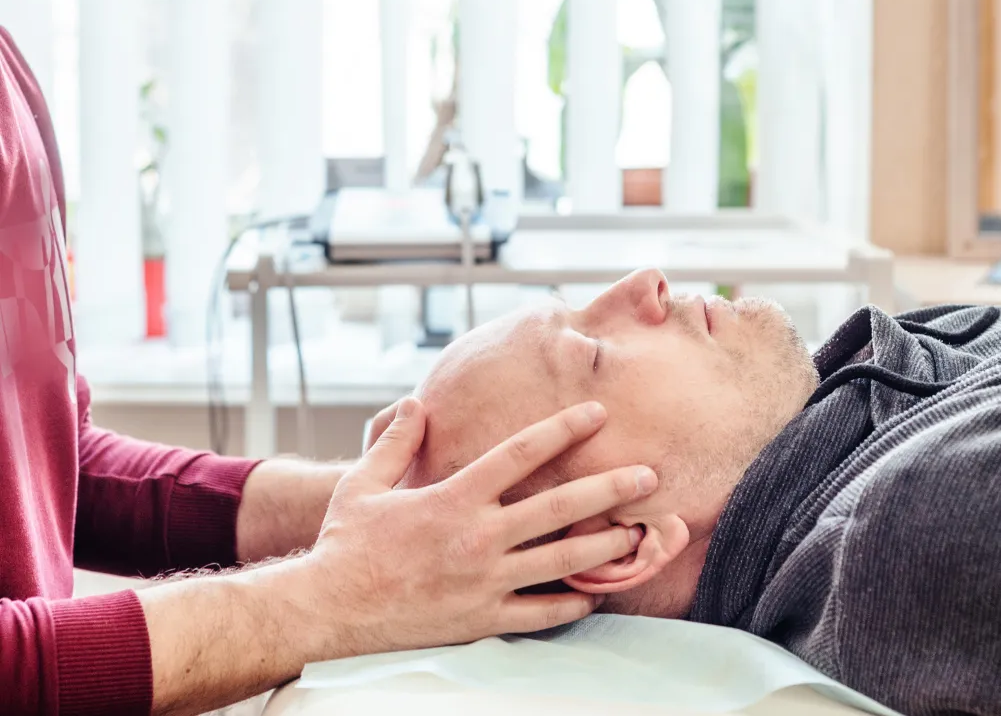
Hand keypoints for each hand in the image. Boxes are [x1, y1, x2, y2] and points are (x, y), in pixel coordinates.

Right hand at [302, 398, 656, 658]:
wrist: (329, 609)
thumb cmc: (346, 542)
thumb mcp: (364, 482)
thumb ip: (396, 441)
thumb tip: (418, 403)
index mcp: (455, 498)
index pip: (520, 454)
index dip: (562, 429)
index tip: (596, 413)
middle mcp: (478, 538)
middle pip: (558, 507)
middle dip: (608, 489)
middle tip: (648, 476)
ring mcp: (484, 582)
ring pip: (560, 561)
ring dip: (605, 545)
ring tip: (640, 533)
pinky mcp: (482, 619)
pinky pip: (538, 614)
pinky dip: (571, 604)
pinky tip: (596, 594)